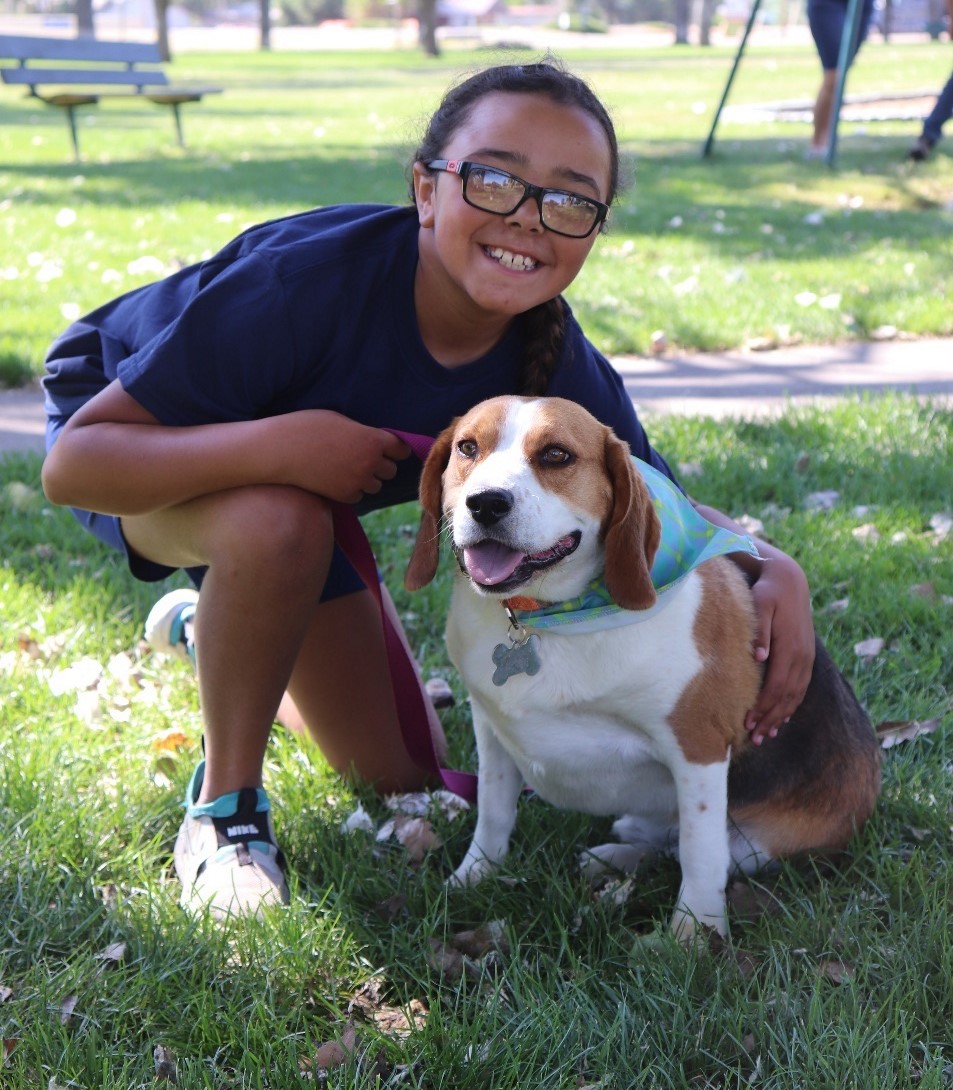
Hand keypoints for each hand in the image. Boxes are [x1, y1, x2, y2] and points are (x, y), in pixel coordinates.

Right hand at [277, 410, 410, 503]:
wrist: (280, 450)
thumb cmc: (307, 427)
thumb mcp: (340, 420)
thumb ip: (362, 432)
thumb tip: (374, 441)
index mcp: (372, 440)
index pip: (401, 449)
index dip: (396, 449)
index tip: (391, 449)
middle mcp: (370, 463)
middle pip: (391, 470)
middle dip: (381, 464)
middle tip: (364, 457)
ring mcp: (358, 481)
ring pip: (376, 486)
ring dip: (367, 478)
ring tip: (348, 468)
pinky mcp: (344, 496)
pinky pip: (359, 496)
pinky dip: (352, 489)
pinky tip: (337, 478)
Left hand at [744, 554, 814, 743]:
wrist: (789, 581)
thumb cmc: (768, 592)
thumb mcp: (760, 605)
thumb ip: (760, 631)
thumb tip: (759, 656)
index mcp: (789, 646)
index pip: (777, 685)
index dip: (763, 706)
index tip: (748, 722)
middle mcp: (802, 656)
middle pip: (787, 696)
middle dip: (770, 718)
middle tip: (754, 738)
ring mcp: (806, 657)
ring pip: (795, 695)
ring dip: (780, 716)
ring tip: (766, 735)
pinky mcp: (806, 656)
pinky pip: (801, 687)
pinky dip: (791, 705)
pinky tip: (781, 718)